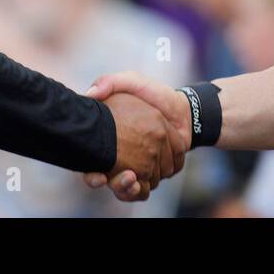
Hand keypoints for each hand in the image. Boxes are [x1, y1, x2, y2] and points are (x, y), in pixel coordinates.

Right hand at [85, 71, 192, 200]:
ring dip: (124, 188)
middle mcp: (119, 155)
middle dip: (110, 182)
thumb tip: (89, 94)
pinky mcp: (152, 174)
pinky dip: (139, 191)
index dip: (90, 172)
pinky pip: (142, 190)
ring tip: (131, 180)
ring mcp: (136, 167)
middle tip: (114, 178)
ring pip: (122, 188)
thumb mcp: (132, 82)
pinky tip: (141, 184)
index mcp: (109, 137)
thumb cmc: (154, 95)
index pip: (90, 161)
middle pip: (105, 179)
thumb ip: (111, 82)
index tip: (97, 174)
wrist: (183, 111)